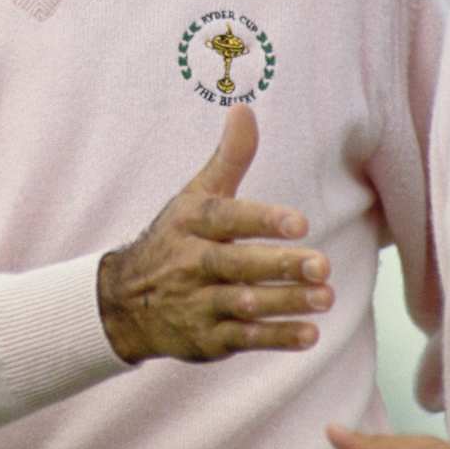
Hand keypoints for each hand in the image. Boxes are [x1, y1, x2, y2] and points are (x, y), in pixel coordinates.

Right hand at [96, 104, 330, 363]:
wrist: (124, 301)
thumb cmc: (175, 239)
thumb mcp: (195, 196)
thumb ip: (229, 158)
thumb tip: (244, 109)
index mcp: (191, 224)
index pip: (226, 219)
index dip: (262, 220)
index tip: (300, 223)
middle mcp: (192, 264)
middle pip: (237, 265)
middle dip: (280, 266)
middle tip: (322, 265)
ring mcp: (198, 303)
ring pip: (244, 304)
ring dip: (286, 302)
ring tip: (326, 297)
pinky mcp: (206, 339)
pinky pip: (244, 339)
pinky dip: (276, 337)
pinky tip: (309, 333)